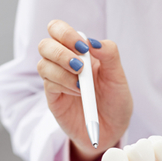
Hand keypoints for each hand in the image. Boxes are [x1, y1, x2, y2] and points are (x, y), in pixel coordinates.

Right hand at [37, 20, 132, 160]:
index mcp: (79, 52)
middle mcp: (64, 63)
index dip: (66, 33)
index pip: (58, 30)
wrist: (112, 130)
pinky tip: (79, 93)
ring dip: (63, 72)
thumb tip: (92, 41)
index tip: (83, 48)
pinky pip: (48, 84)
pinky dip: (64, 85)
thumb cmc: (115, 102)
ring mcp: (57, 80)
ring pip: (43, 64)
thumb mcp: (118, 78)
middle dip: (61, 53)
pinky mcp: (53, 97)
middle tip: (80, 66)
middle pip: (45, 44)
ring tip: (82, 85)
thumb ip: (109, 55)